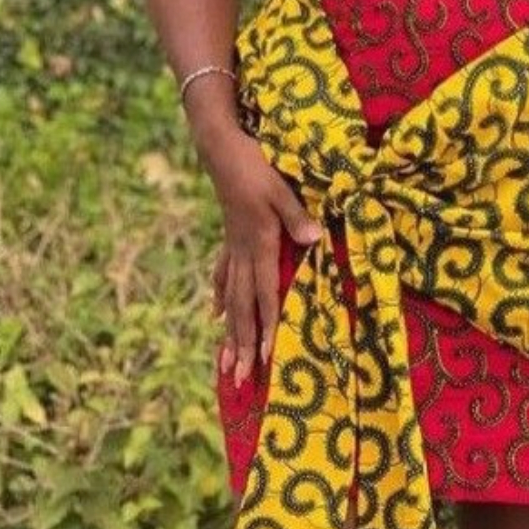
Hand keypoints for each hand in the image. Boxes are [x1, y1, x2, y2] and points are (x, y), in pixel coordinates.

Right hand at [204, 128, 323, 388]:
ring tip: (225, 364)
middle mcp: (243, 252)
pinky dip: (220, 297)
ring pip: (229, 299)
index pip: (265, 295)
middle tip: (241, 381)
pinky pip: (223, 275)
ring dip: (230, 332)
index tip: (267, 359)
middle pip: (242, 307)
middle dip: (243, 345)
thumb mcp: (281, 187)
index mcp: (259, 243)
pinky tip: (214, 315)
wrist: (221, 148)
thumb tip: (314, 240)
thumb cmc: (254, 165)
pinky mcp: (230, 237)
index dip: (267, 327)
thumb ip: (296, 215)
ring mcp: (233, 246)